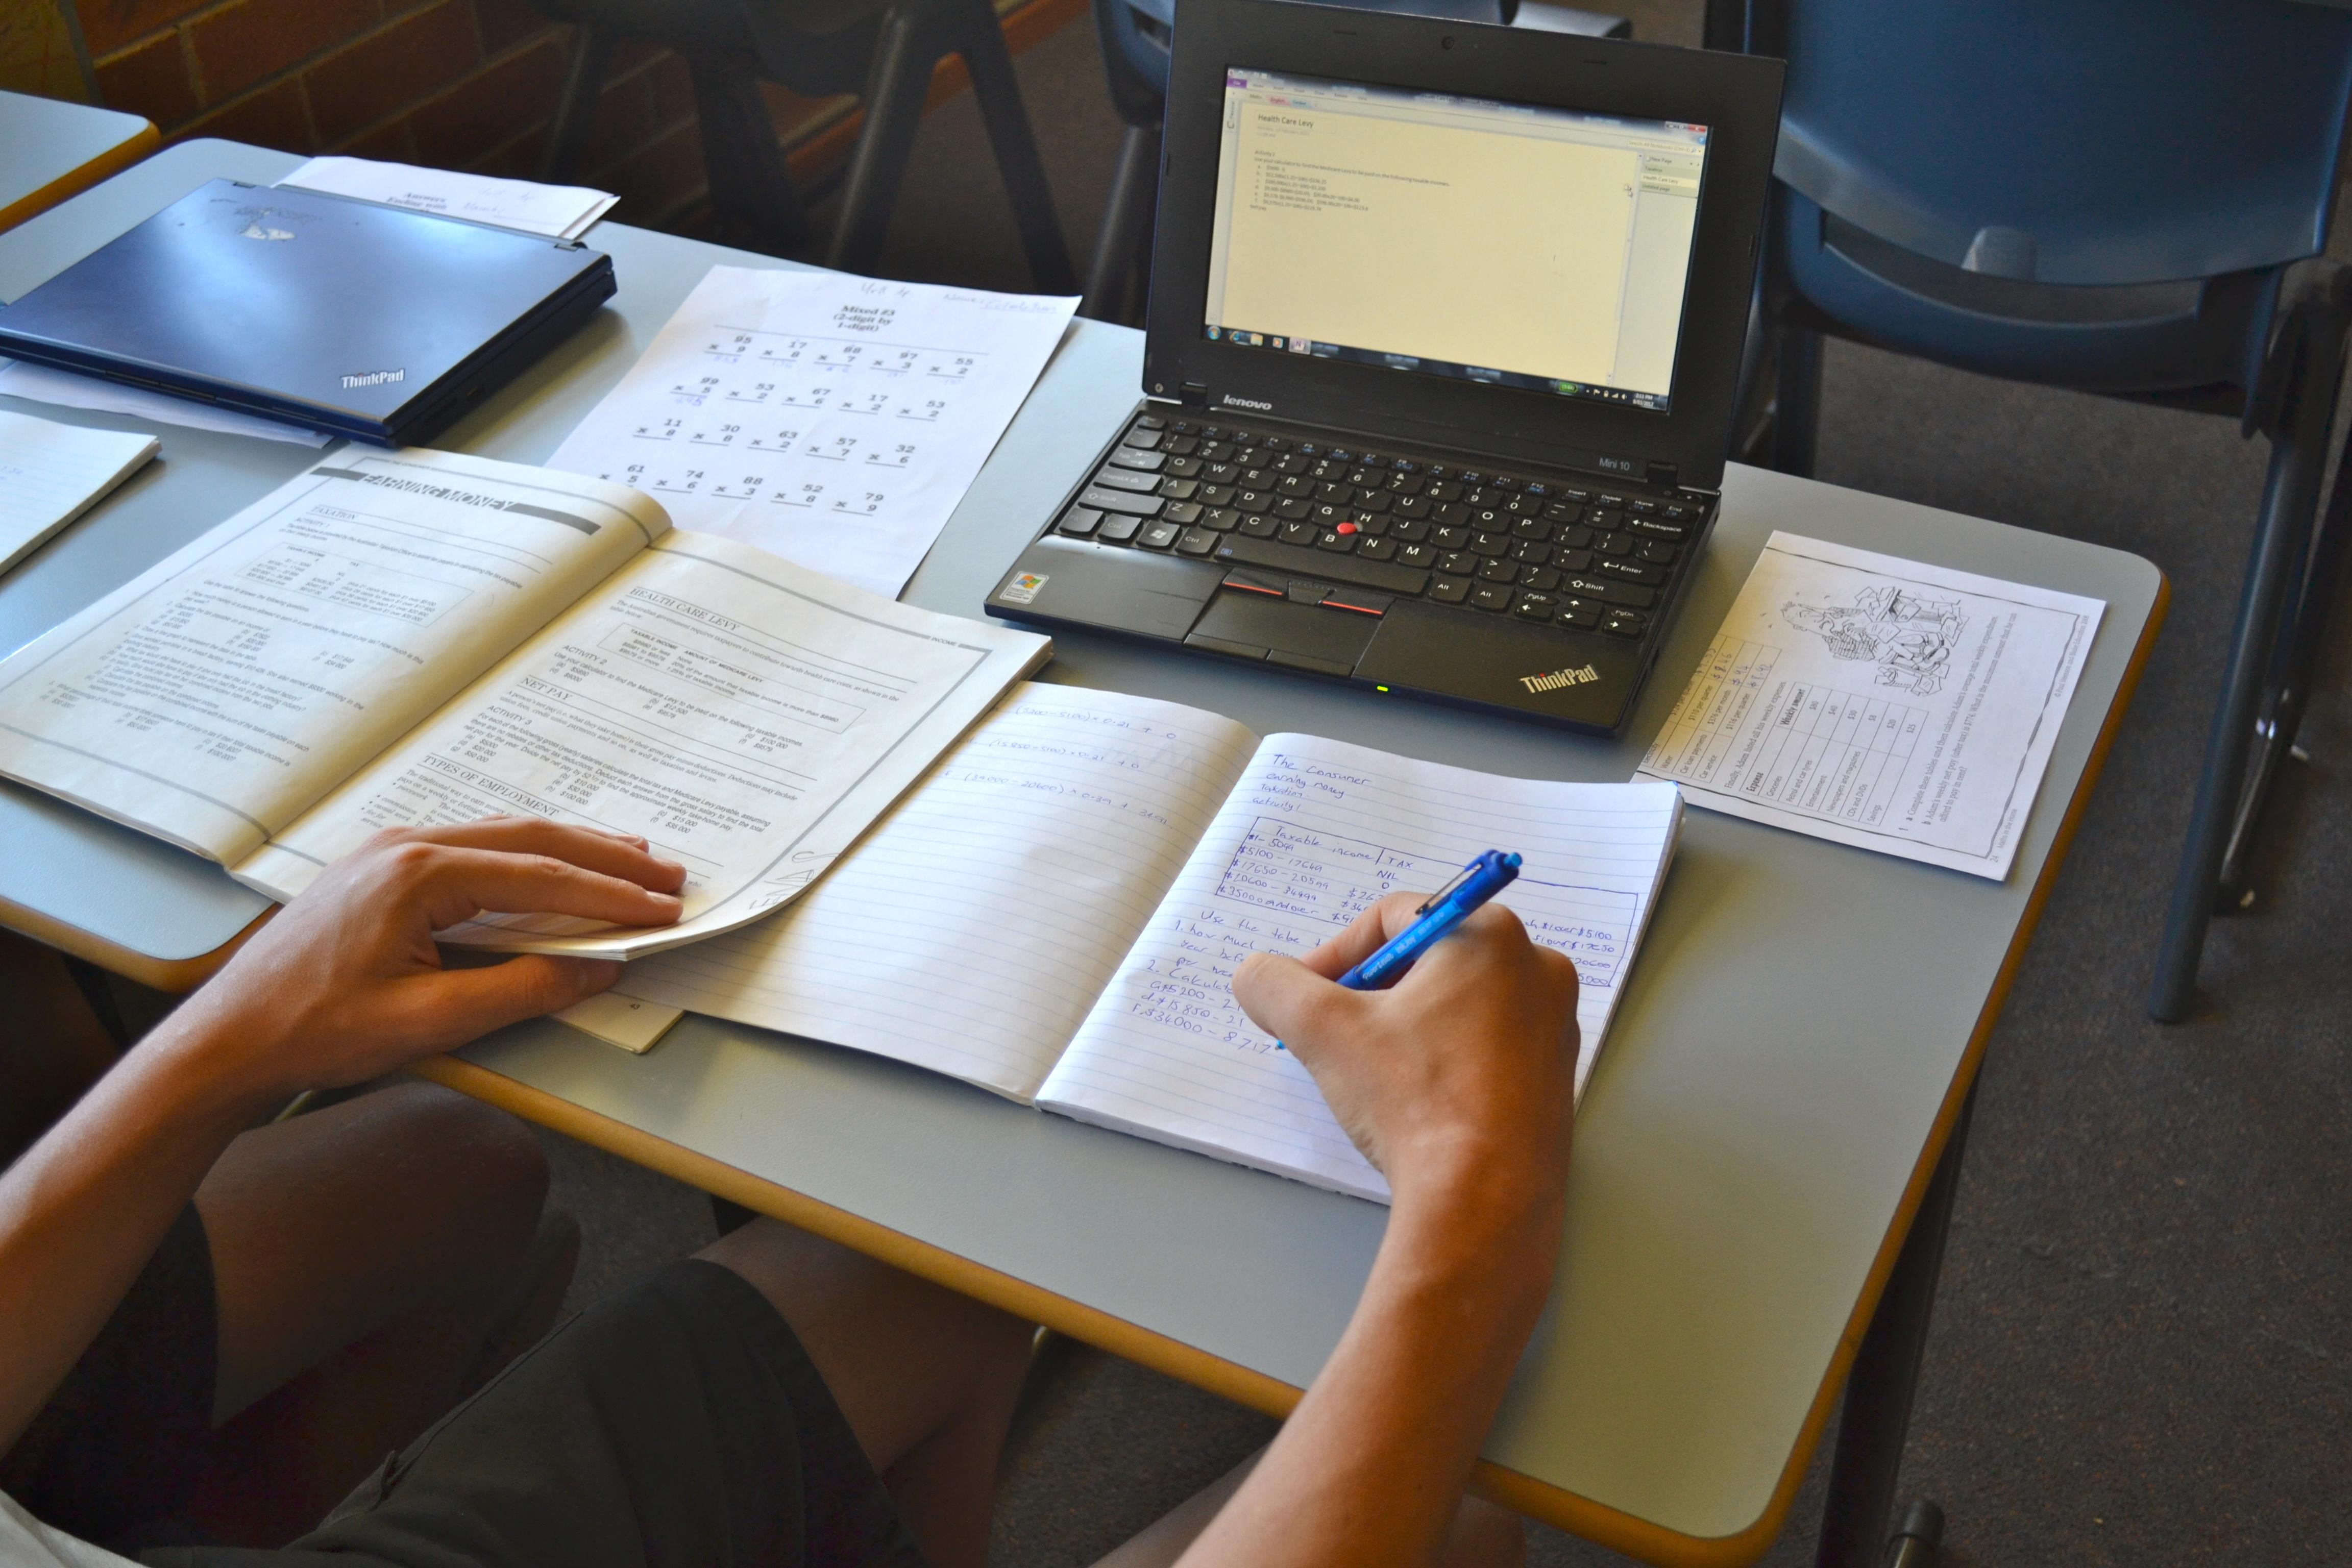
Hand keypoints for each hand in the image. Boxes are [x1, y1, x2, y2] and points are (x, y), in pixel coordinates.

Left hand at [162, 818, 685, 1101]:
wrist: (226, 1039)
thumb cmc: (312, 1031)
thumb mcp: (428, 1021)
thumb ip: (521, 990)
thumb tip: (597, 970)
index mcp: (419, 873)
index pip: (542, 876)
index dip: (611, 895)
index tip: (663, 909)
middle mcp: (407, 845)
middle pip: (532, 839)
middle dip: (607, 858)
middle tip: (668, 876)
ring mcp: (391, 852)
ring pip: (505, 837)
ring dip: (572, 851)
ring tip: (632, 861)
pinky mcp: (382, 870)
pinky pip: (475, 849)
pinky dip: (528, 858)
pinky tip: (553, 869)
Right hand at [1231, 895, 1579, 1215]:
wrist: (1484, 1202)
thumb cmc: (1416, 1102)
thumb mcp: (1323, 1031)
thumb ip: (1275, 985)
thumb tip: (1256, 975)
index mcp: (1491, 935)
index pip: (1393, 919)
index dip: (1336, 954)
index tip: (1305, 996)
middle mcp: (1537, 968)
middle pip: (1429, 959)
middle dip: (1372, 993)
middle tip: (1335, 1035)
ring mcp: (1555, 1026)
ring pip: (1458, 1005)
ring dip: (1407, 1026)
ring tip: (1373, 1072)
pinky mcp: (1557, 1077)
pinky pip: (1489, 1046)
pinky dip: (1446, 1059)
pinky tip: (1416, 1100)